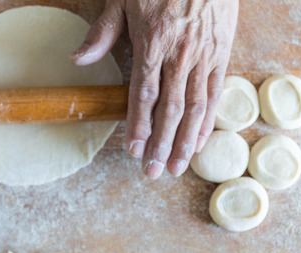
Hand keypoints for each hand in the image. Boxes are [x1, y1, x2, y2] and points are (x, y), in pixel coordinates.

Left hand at [72, 0, 238, 177]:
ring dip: (185, 140)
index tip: (133, 150)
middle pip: (170, 109)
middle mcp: (180, 55)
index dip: (138, 125)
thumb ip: (101, 33)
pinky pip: (216, 92)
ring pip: (195, 107)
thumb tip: (77, 60)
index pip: (143, 95)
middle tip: (153, 171)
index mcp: (153, 43)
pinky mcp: (222, 52)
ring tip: (176, 166)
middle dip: (161, 143)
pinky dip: (209, 119)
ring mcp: (204, 55)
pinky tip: (199, 141)